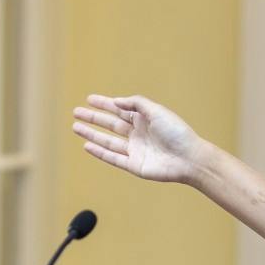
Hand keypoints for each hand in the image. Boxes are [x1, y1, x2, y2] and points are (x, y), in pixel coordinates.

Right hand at [71, 94, 206, 184]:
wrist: (189, 159)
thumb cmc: (177, 133)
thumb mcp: (157, 111)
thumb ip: (136, 104)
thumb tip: (116, 101)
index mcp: (144, 119)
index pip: (119, 109)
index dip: (104, 104)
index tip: (89, 99)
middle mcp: (137, 133)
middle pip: (110, 124)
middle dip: (93, 118)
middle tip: (76, 112)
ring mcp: (134, 150)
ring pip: (108, 140)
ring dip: (92, 134)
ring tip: (76, 127)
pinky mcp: (134, 165)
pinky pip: (112, 157)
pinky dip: (99, 152)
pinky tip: (87, 146)